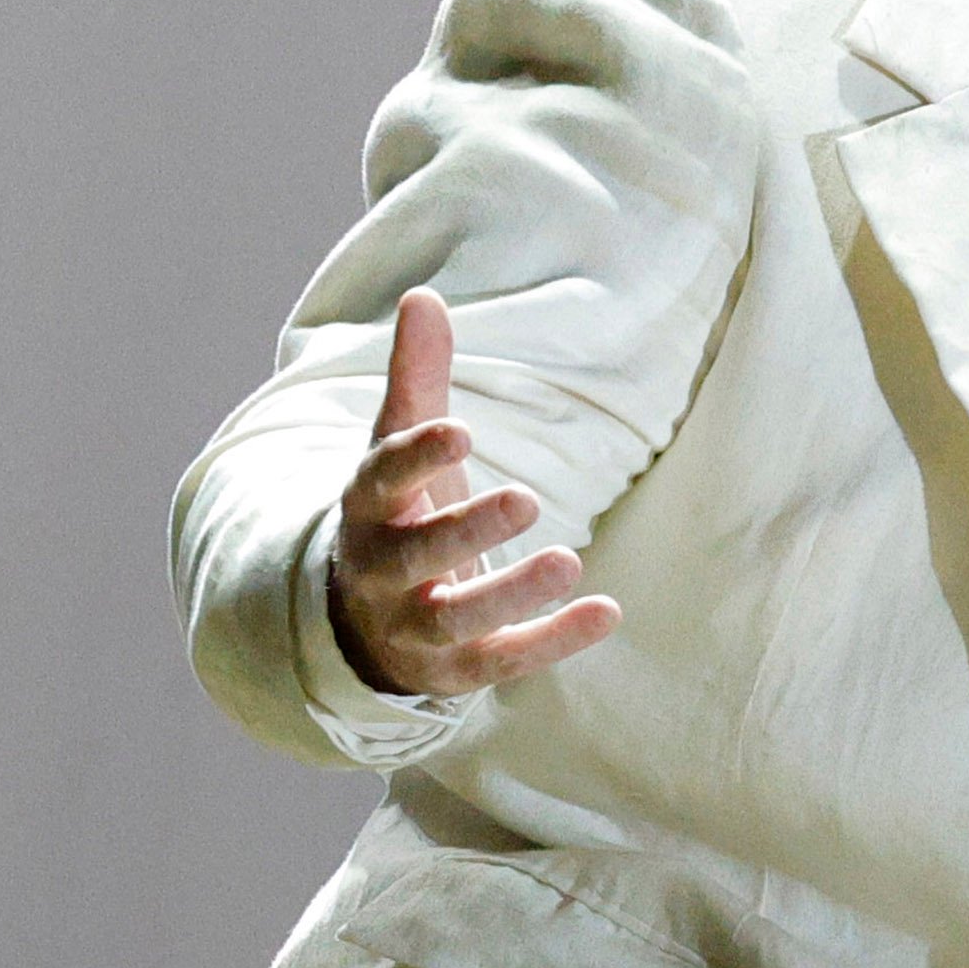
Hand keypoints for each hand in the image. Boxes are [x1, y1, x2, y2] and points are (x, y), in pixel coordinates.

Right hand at [329, 287, 619, 703]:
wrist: (362, 626)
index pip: (381, 481)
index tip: (461, 431)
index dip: (416, 458)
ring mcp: (415, 627)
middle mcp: (381, 572)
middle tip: (526, 499)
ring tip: (568, 560)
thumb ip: (416, 379)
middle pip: (415, 555)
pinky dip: (552, 640)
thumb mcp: (399, 451)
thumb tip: (423, 297)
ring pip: (455, 619)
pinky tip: (606, 612)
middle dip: (466, 530)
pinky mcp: (455, 670)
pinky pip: (501, 661)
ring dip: (511, 593)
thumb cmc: (398, 516)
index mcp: (368, 510)